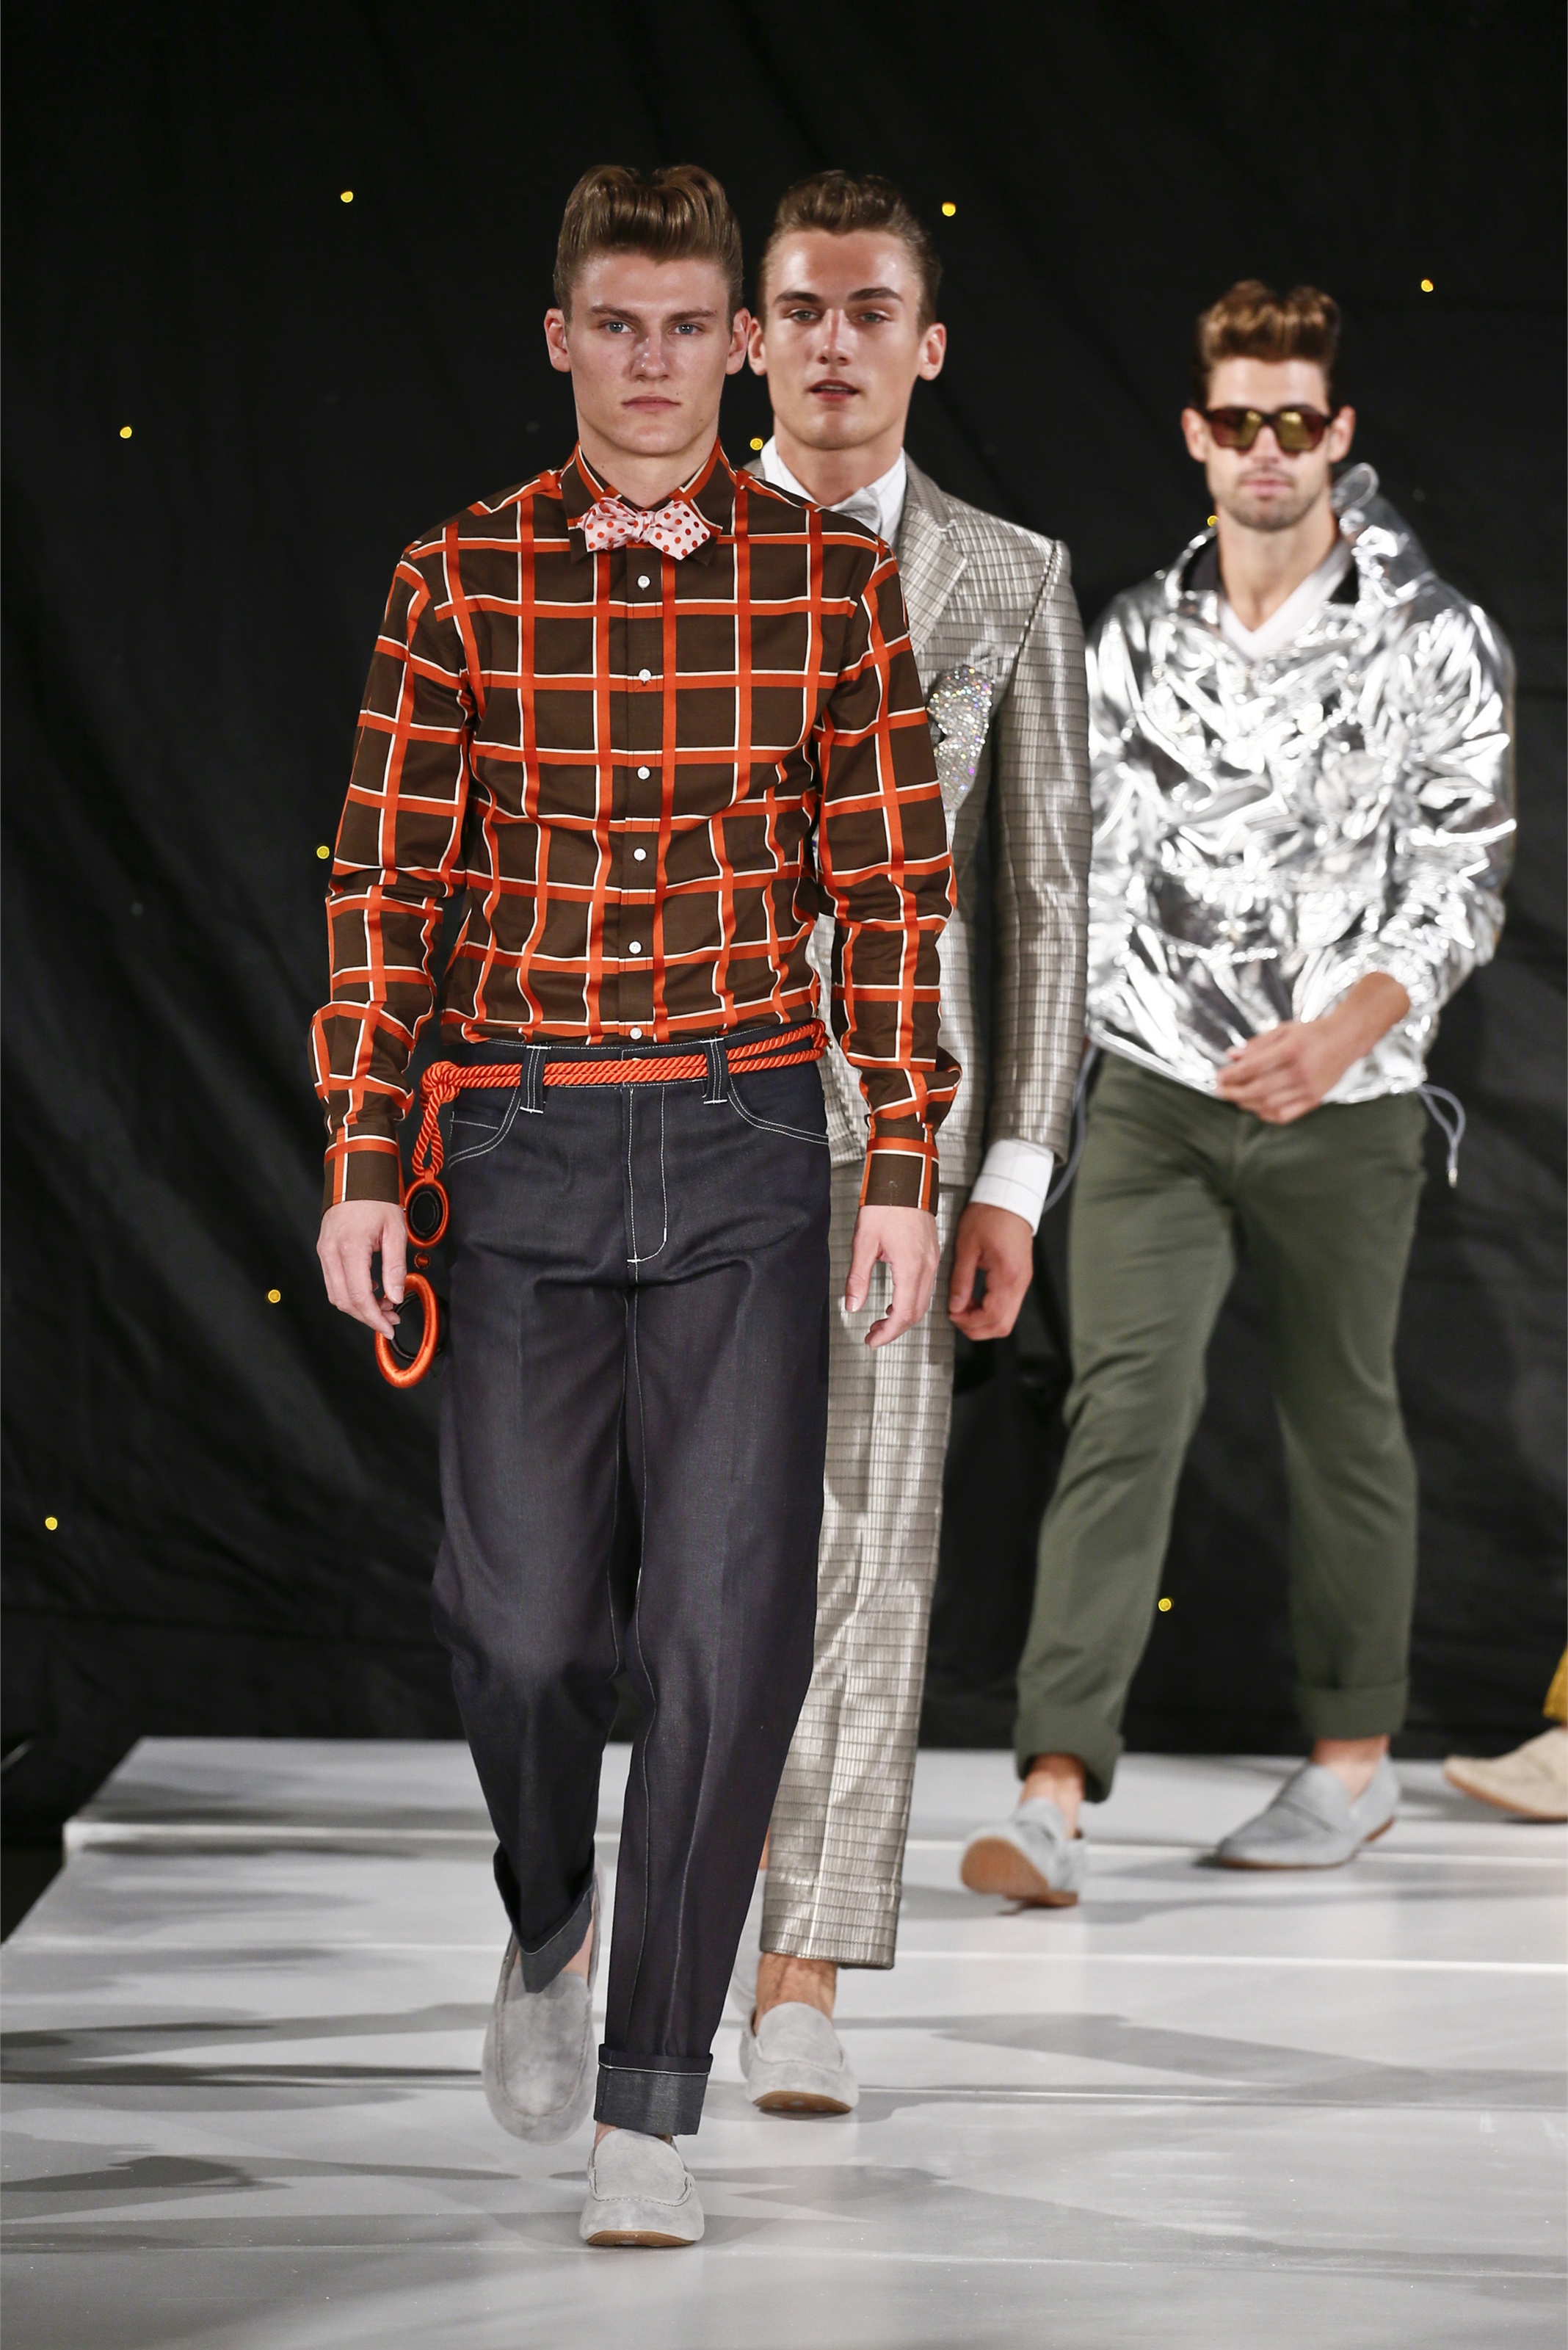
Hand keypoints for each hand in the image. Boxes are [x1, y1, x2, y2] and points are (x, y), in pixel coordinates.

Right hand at [318, 1199, 407, 1337]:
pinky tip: (371, 1290)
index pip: (359, 1296)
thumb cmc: (376, 1197)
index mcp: (350, 1247)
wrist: (355, 1175)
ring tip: (384, 1305)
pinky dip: (350, 1292)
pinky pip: (334, 1281)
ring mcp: (324, 1251)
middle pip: (344, 1301)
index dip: (374, 1317)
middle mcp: (331, 1252)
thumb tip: (395, 1296)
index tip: (389, 1327)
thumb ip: (395, 1266)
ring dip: (358, 1306)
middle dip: (367, 1316)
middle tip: (390, 1319)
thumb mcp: (395, 1231)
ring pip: (336, 1294)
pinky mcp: (324, 1249)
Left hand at [845, 1205, 939, 1348]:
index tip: (872, 1341)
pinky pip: (926, 1287)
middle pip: (916, 1312)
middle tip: (874, 1336)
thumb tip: (852, 1305)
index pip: (903, 1314)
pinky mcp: (932, 1253)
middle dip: (894, 1329)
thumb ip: (858, 1278)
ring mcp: (933, 1260)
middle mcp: (927, 1266)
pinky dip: (911, 1300)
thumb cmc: (886, 1203)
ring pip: (923, 1301)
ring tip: (881, 1322)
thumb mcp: (863, 1242)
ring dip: (904, 1316)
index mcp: (911, 1266)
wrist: (905, 1177)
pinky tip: (896, 1301)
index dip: (887, 1333)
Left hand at [949, 1203, 1034, 1338]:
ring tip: (963, 1308)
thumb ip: (961, 1281)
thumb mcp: (967, 1247)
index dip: (970, 1322)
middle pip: (1003, 1325)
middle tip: (957, 1317)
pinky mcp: (1020, 1278)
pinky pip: (1008, 1305)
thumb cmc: (989, 1215)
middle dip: (977, 1328)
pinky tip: (974, 1300)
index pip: (992, 1316)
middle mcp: (1019, 1281)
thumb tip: (955, 1306)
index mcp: (1007, 1274)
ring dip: (984, 1320)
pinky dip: (990, 1310)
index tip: (953, 1315)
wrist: (1007, 1199)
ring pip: (1007, 1318)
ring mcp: (1022, 1281)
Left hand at [1214, 973, 1410, 1123]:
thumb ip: (1256, 1044)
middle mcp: (1301, 1071)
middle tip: (1220, 1090)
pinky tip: (1255, 1107)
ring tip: (1234, 1098)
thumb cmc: (1312, 1033)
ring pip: (1269, 1104)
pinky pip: (1285, 1115)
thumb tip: (1231, 1056)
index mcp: (1291, 1050)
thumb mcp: (1283, 1030)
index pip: (1252, 1067)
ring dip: (1246, 1103)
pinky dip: (1265, 1114)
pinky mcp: (1315, 1099)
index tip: (1218, 1076)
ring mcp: (1309, 1088)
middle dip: (1234, 1092)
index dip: (1231, 1075)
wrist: (1347, 1038)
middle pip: (1258, 1089)